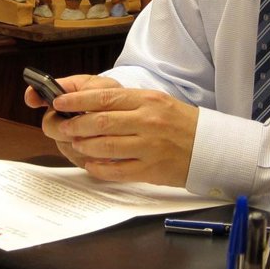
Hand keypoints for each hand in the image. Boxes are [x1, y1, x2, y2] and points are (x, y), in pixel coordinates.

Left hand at [28, 74, 197, 186]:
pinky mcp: (151, 170)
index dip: (77, 100)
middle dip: (75, 125)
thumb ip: (125, 102)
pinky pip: (116, 170)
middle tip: (62, 126)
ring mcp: (150, 147)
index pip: (104, 97)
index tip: (59, 102)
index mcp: (148, 100)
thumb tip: (88, 102)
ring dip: (84, 146)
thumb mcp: (156, 101)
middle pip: (101, 122)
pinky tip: (91, 163)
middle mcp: (148, 122)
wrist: (210, 146)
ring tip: (74, 143)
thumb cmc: (179, 123)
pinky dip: (99, 167)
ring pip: (105, 147)